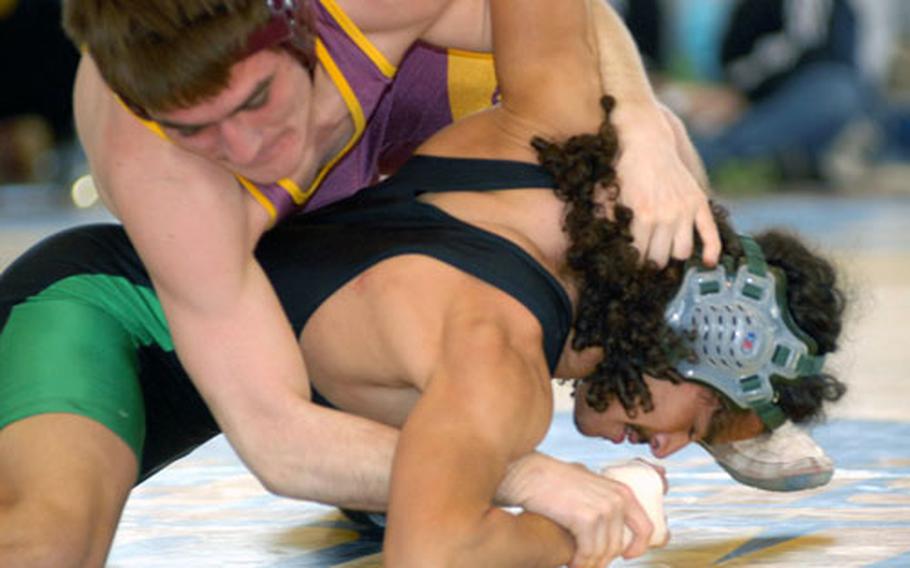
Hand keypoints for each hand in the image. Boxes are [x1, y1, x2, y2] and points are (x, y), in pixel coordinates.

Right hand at [503, 454, 653, 566]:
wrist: (530, 474)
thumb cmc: (554, 480)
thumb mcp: (589, 482)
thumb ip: (602, 496)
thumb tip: (607, 517)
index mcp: (622, 492)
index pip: (645, 528)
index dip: (638, 548)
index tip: (626, 555)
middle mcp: (617, 500)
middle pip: (617, 546)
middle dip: (601, 559)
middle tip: (586, 562)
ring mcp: (603, 509)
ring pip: (602, 552)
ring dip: (589, 563)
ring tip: (577, 563)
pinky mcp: (586, 519)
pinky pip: (588, 552)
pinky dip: (579, 561)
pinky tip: (571, 561)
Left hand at [611, 104, 720, 267]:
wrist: (645, 140)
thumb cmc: (624, 168)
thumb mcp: (610, 195)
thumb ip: (609, 221)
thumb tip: (605, 246)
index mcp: (642, 215)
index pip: (639, 255)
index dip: (633, 264)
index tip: (630, 268)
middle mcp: (666, 215)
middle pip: (660, 258)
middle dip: (650, 262)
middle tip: (644, 261)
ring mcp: (685, 209)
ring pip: (682, 252)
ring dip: (672, 255)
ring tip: (663, 252)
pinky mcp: (699, 202)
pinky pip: (710, 233)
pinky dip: (710, 250)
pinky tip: (706, 263)